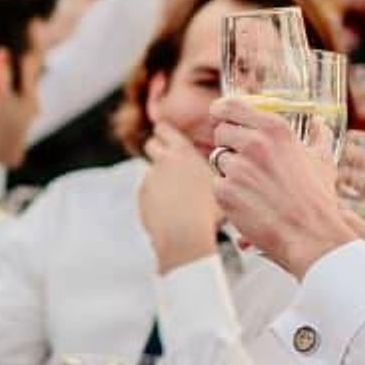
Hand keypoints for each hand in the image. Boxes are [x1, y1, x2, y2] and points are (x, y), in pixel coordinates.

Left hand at [137, 123, 218, 271]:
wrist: (185, 234)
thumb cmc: (210, 210)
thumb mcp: (222, 182)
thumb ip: (215, 170)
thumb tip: (219, 167)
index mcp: (182, 153)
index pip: (165, 130)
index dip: (165, 131)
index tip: (165, 131)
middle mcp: (162, 162)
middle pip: (151, 145)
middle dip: (157, 149)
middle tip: (168, 158)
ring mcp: (149, 180)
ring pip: (153, 172)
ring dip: (161, 179)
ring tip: (178, 195)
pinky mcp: (142, 198)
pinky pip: (149, 193)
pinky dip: (156, 198)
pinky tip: (171, 211)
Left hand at [208, 98, 357, 278]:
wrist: (311, 235)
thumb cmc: (317, 198)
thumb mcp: (322, 161)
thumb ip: (318, 137)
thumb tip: (318, 123)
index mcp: (274, 130)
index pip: (232, 106)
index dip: (221, 110)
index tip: (219, 114)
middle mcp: (253, 144)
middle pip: (221, 132)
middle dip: (229, 144)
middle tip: (246, 161)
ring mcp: (236, 168)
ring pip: (218, 160)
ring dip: (230, 170)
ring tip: (255, 186)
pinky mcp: (224, 191)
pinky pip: (217, 184)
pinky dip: (228, 192)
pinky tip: (249, 202)